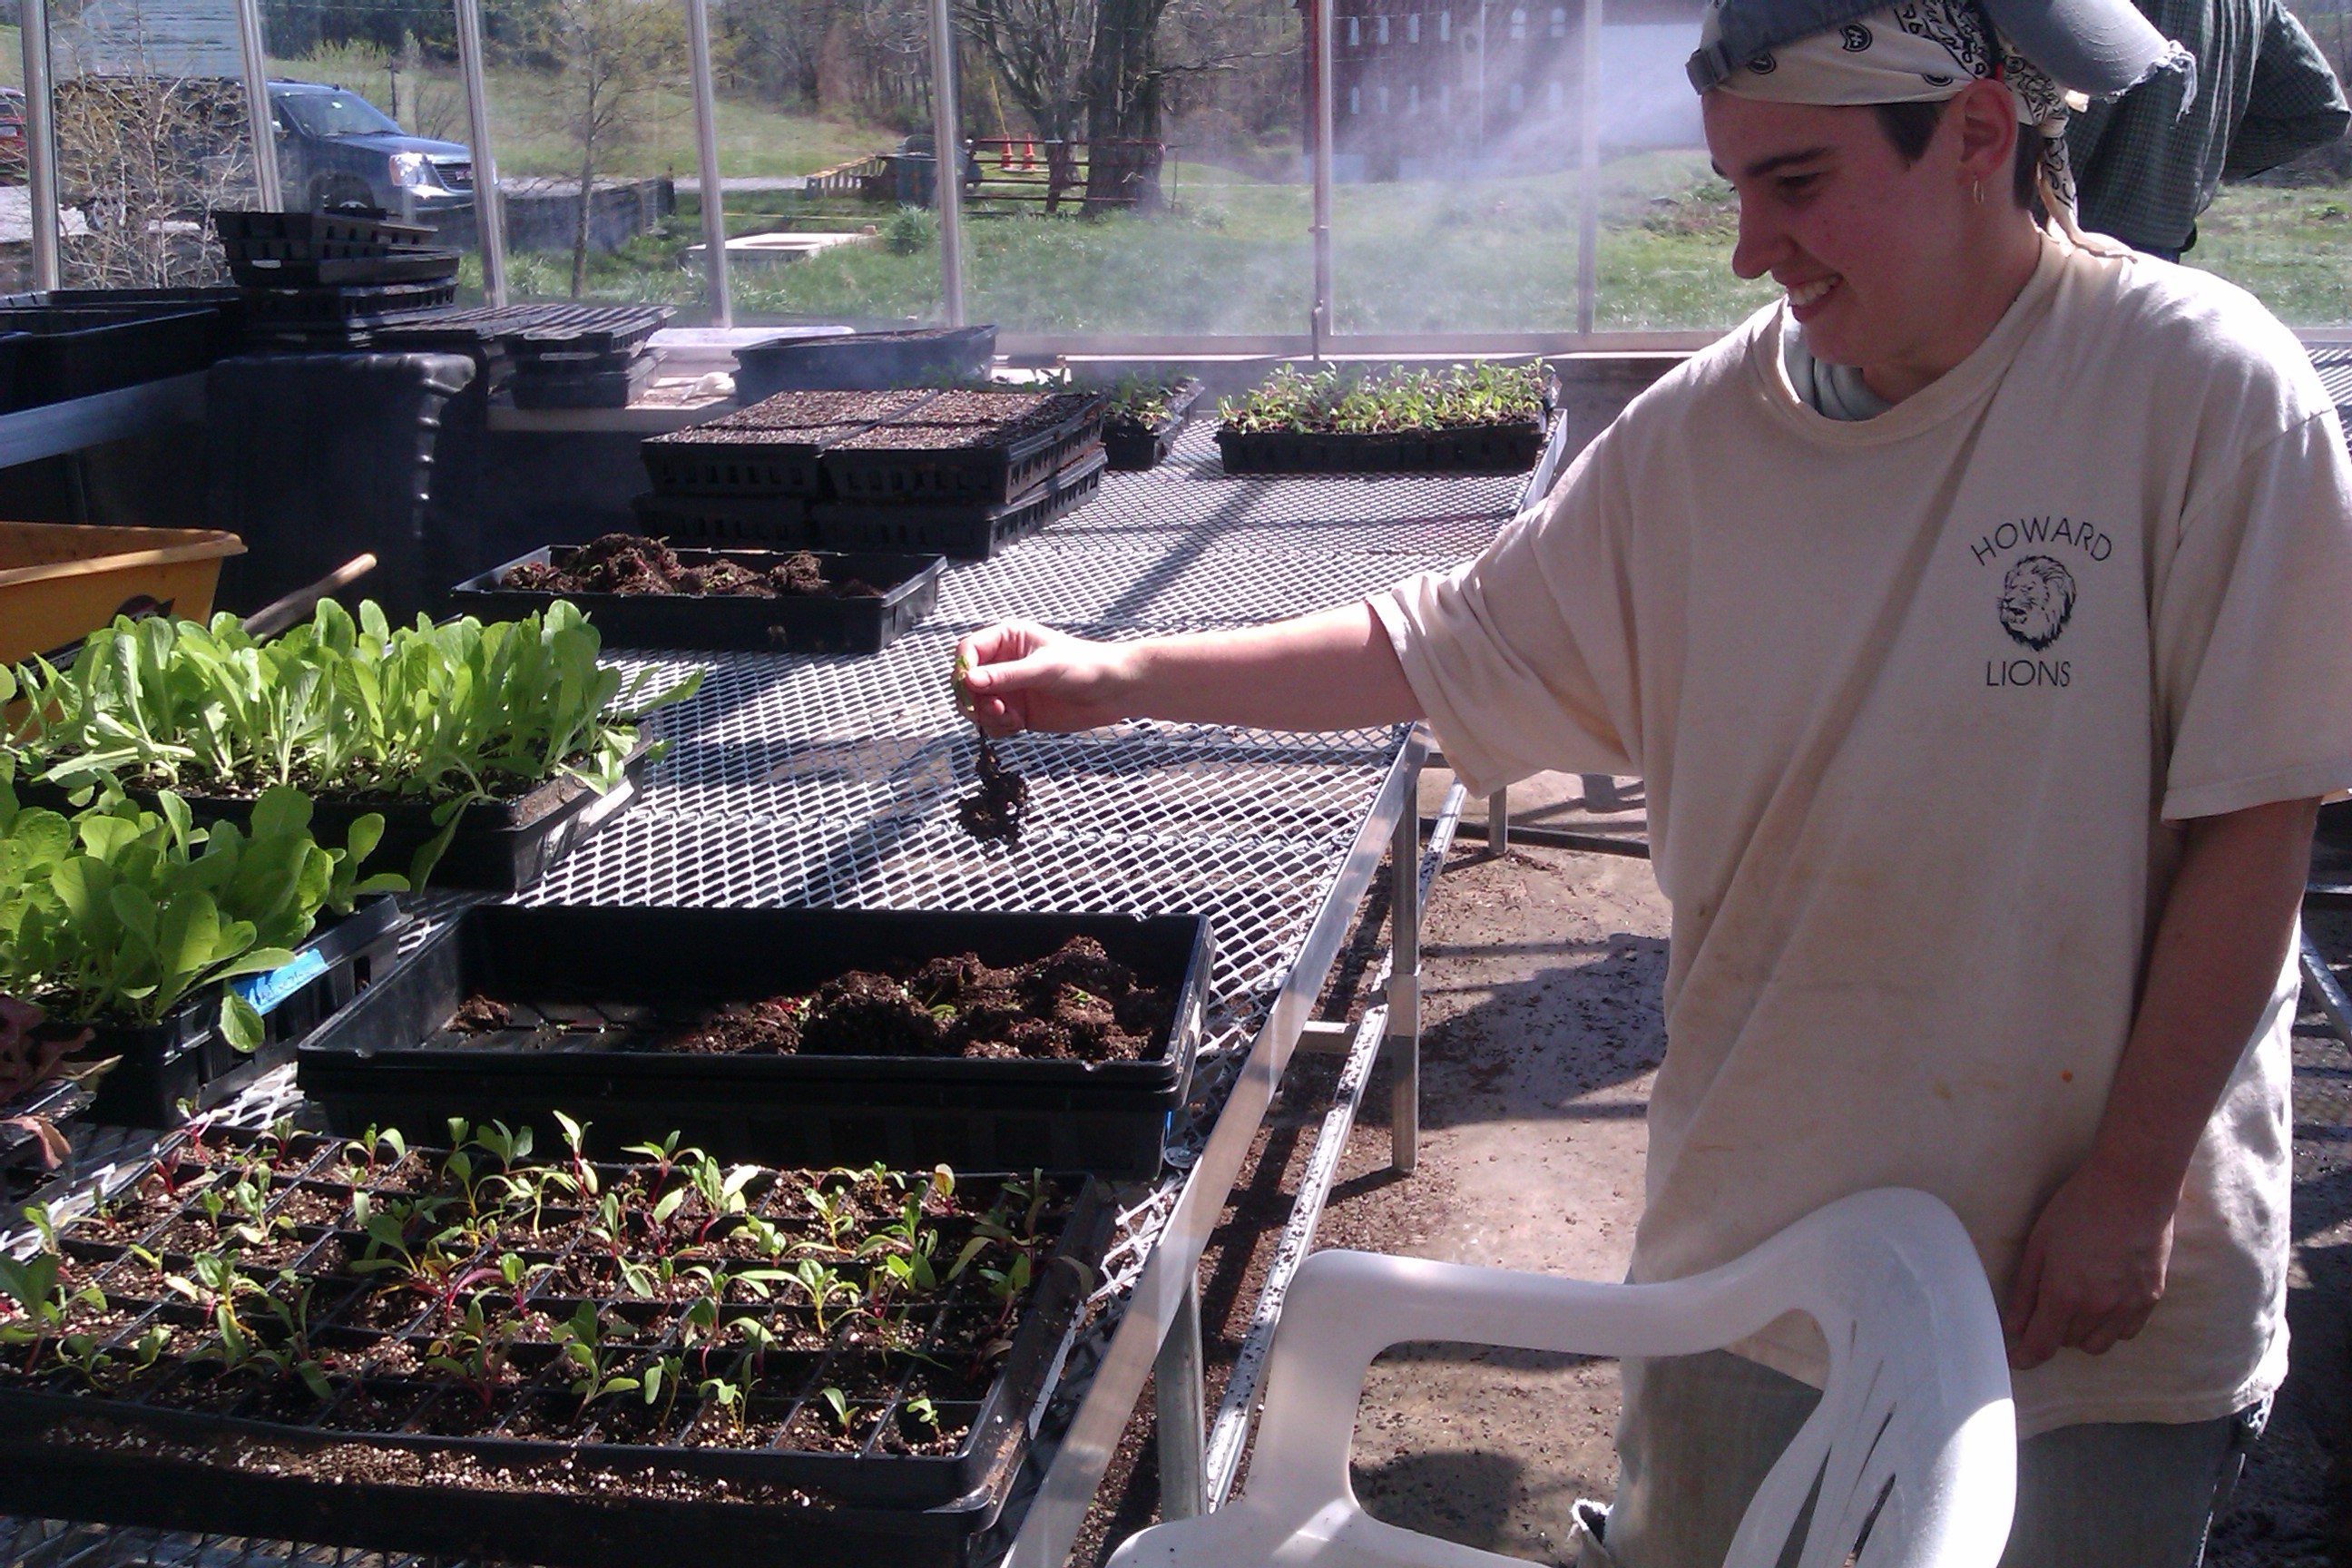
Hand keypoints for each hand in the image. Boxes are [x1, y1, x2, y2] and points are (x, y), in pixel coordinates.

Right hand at [954, 621, 1140, 736]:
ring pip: (976, 704)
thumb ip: (1007, 675)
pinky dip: (998, 727)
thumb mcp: (1043, 668)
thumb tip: (969, 680)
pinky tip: (1018, 724)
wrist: (1112, 692)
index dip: (964, 667)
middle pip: (965, 680)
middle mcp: (1003, 663)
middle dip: (973, 697)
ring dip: (985, 714)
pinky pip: (992, 722)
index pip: (969, 649)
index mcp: (1007, 639)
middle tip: (994, 707)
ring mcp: (1009, 689)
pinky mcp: (1016, 712)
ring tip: (1010, 716)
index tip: (971, 684)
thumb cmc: (1084, 666)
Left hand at [2003, 1157, 2177, 1369]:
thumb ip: (2025, 1290)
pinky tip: (2102, 1303)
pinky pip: (2126, 1332)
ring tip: (2074, 1304)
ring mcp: (2129, 1306)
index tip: (2017, 1358)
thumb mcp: (2039, 1244)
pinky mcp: (2152, 1299)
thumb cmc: (2078, 1207)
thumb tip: (2016, 1326)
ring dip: (2080, 1334)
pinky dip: (2110, 1328)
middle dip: (2051, 1332)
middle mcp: (2099, 1308)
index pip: (2042, 1345)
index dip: (2026, 1357)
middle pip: (2068, 1343)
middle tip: (2044, 1307)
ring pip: (2098, 1344)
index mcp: (2065, 1293)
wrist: (2133, 1187)